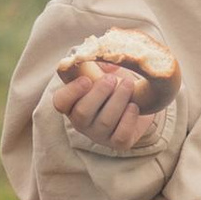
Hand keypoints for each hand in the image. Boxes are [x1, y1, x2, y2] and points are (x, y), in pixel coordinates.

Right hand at [49, 64, 163, 151]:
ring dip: (118, 101)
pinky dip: (128, 119)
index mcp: (72, 103)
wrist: (140, 102)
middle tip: (112, 79)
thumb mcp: (104, 70)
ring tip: (129, 84)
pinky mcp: (118, 143)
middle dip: (99, 94)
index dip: (71, 92)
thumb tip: (102, 56)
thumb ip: (97, 61)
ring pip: (104, 122)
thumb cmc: (115, 84)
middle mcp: (81, 121)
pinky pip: (120, 136)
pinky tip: (134, 106)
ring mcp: (99, 134)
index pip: (60, 102)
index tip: (86, 79)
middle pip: (82, 113)